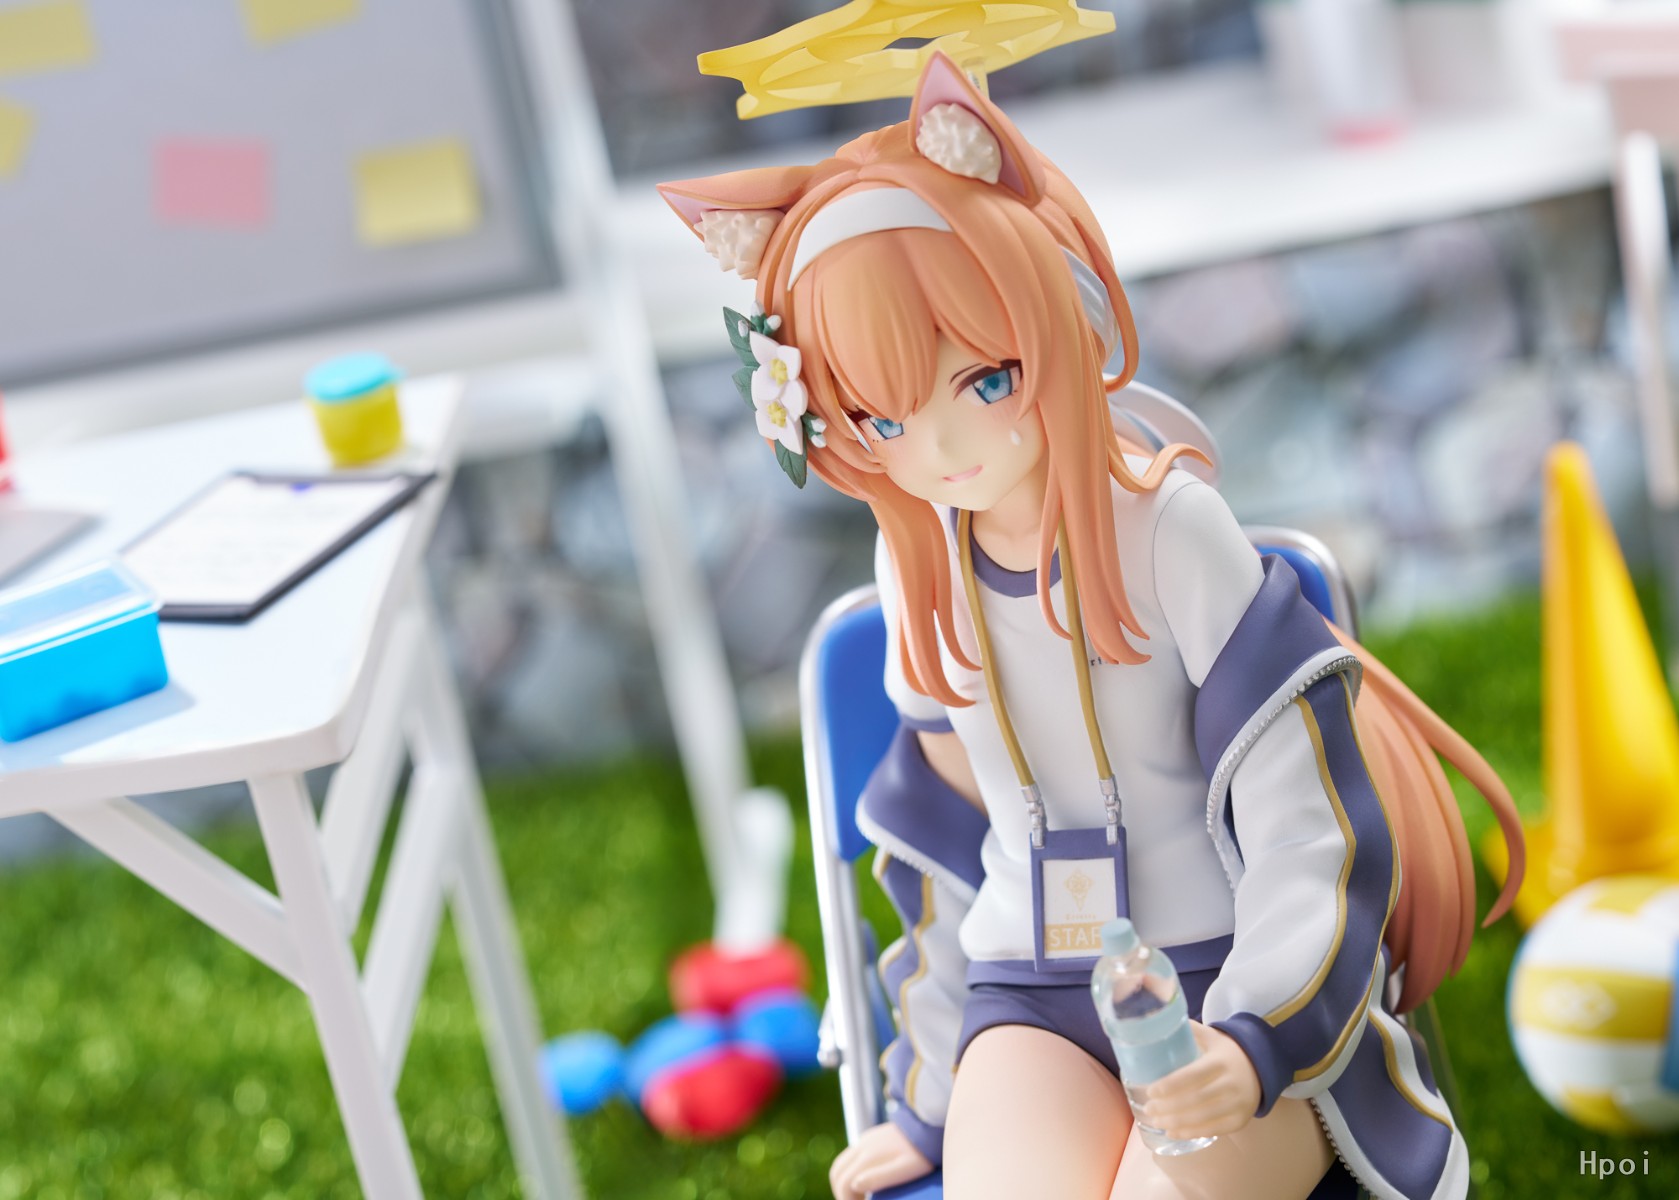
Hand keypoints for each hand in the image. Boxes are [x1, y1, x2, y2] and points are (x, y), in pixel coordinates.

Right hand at [829, 1121, 935, 1199]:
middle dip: (840, 1192)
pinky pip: (850, 1156)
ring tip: (859, 1196)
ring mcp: (864, 1140)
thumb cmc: (919, 1153)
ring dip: (843, 1181)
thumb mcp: (903, 1170)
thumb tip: (854, 1185)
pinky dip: (849, 1171)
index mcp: (867, 1158)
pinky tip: (864, 1180)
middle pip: (836, 1172)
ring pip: (841, 1163)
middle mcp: (861, 1147)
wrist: (929, 1125)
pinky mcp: (870, 1137)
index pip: (844, 1183)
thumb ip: (878, 1178)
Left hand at [1137, 1021, 1260, 1139]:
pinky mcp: (1240, 1121)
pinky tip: (1173, 1132)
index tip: (1150, 1091)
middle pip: (1195, 1100)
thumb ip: (1190, 1030)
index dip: (1169, 1086)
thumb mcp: (1212, 1037)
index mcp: (1220, 1062)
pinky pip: (1213, 1130)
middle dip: (1167, 1107)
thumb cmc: (1226, 1053)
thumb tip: (1158, 1021)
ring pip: (1202, 1118)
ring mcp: (1237, 1105)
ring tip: (1155, 1121)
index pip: (1192, 1076)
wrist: (1260, 1069)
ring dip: (1175, 1123)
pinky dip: (1191, 1133)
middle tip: (1148, 1109)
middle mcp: (1231, 1084)